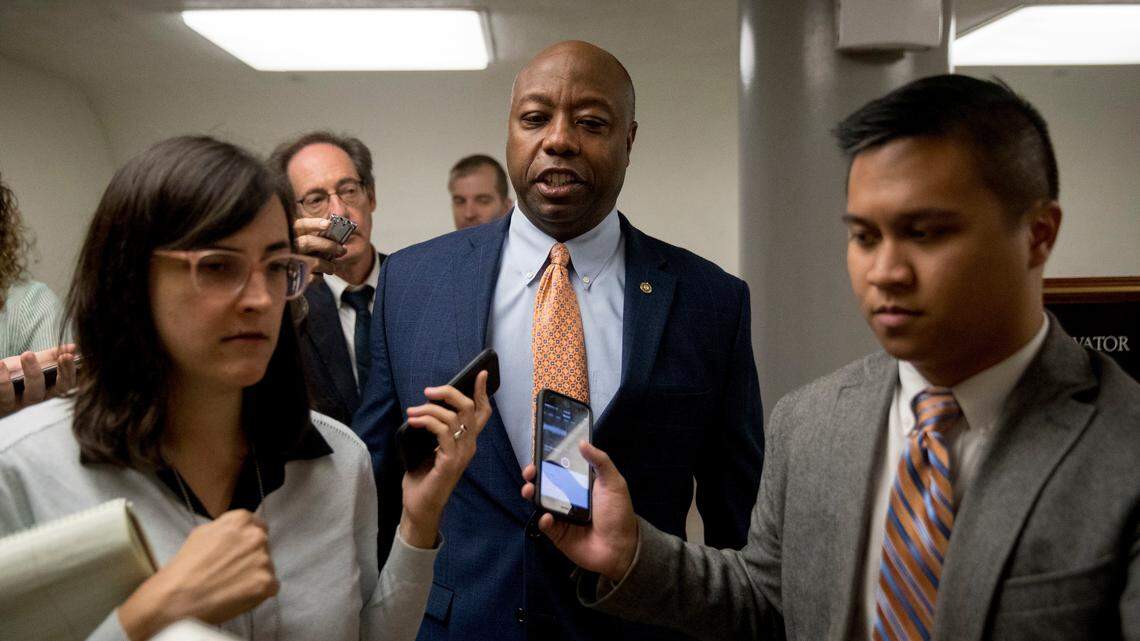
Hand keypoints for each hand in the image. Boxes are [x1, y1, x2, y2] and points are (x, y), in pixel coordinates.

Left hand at [0, 344, 78, 416]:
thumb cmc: (16, 374)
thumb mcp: (33, 364)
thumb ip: (51, 356)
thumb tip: (73, 347)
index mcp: (47, 390)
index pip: (65, 385)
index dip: (68, 372)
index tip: (68, 355)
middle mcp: (33, 399)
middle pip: (43, 392)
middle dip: (37, 373)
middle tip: (32, 354)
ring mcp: (16, 404)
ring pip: (25, 395)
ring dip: (26, 374)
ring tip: (24, 355)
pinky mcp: (2, 405)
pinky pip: (4, 394)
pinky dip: (2, 378)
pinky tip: (1, 364)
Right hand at [118, 510, 277, 640]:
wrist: (177, 597)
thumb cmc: (185, 567)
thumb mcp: (202, 533)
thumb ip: (227, 528)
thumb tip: (238, 532)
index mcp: (241, 520)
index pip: (257, 526)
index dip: (247, 541)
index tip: (240, 552)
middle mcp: (256, 537)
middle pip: (263, 547)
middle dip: (251, 557)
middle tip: (232, 571)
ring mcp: (264, 560)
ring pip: (267, 567)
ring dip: (255, 575)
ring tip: (231, 585)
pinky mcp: (267, 583)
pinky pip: (271, 586)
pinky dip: (258, 592)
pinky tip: (239, 594)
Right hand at [293, 216, 345, 274]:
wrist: (288, 281)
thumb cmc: (304, 260)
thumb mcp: (309, 247)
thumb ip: (320, 240)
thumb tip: (338, 238)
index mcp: (291, 237)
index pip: (299, 226)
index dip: (314, 224)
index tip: (329, 224)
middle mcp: (289, 248)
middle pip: (307, 242)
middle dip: (328, 245)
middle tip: (342, 250)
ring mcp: (291, 263)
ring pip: (314, 262)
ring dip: (328, 265)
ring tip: (332, 268)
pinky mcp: (295, 279)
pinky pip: (312, 278)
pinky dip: (319, 277)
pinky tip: (319, 276)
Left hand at [399, 371, 492, 547]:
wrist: (419, 508)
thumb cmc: (423, 478)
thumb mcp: (430, 448)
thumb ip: (435, 431)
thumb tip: (426, 407)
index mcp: (466, 442)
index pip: (481, 413)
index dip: (481, 392)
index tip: (479, 374)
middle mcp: (469, 446)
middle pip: (469, 409)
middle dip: (450, 393)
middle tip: (429, 392)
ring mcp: (462, 454)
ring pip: (455, 417)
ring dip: (430, 409)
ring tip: (412, 411)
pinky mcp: (450, 462)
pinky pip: (443, 432)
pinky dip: (428, 421)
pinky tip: (414, 421)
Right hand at [521, 441, 639, 581]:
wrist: (621, 548)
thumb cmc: (619, 513)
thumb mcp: (614, 483)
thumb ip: (600, 461)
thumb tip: (583, 442)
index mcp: (580, 483)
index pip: (560, 467)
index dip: (547, 460)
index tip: (538, 454)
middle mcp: (568, 497)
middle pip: (545, 483)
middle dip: (533, 476)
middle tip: (529, 472)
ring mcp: (561, 515)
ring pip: (540, 502)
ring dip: (531, 494)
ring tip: (529, 490)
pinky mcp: (558, 533)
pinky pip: (545, 524)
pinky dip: (543, 519)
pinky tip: (548, 517)